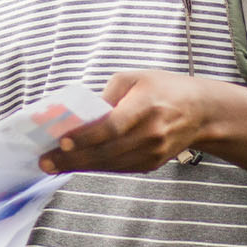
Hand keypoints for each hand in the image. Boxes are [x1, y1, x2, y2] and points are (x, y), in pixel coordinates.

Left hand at [39, 69, 209, 174]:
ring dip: (79, 166)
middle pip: (106, 151)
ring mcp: (152, 153)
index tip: (62, 141)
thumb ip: (108, 94)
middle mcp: (151, 134)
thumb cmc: (165, 89)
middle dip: (72, 158)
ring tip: (52, 165)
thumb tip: (81, 113)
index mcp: (147, 107)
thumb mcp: (135, 78)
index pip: (112, 126)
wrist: (201, 112)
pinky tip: (75, 164)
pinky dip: (95, 167)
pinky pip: (117, 168)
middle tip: (45, 161)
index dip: (86, 137)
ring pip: (109, 164)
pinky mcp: (150, 164)